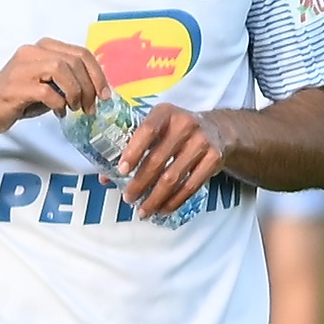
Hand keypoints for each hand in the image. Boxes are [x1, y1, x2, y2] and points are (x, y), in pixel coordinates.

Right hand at [0, 38, 111, 135]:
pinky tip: (59, 112)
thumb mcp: (47, 83)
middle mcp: (32, 52)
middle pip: (74, 61)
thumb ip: (67, 78)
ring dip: (75, 92)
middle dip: (89, 86)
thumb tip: (96, 88)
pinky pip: (48, 91)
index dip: (98, 74)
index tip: (104, 94)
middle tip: (91, 106)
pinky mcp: (16, 86)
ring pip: (62, 70)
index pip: (81, 53)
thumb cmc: (17, 98)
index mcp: (43, 47)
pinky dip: (59, 103)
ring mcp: (22, 67)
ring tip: (76, 108)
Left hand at [118, 102, 235, 218]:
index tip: (122, 170)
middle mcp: (185, 124)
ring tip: (143, 210)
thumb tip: (105, 178)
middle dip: (140, 183)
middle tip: (128, 198)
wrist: (218, 129)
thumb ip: (131, 148)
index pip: (147, 131)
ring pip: (174, 177)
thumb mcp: (156, 129)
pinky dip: (175, 200)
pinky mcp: (214, 159)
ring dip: (156, 198)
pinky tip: (164, 208)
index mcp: (164, 113)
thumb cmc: (175, 131)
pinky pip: (192, 185)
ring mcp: (202, 142)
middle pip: (158, 160)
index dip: (133, 152)